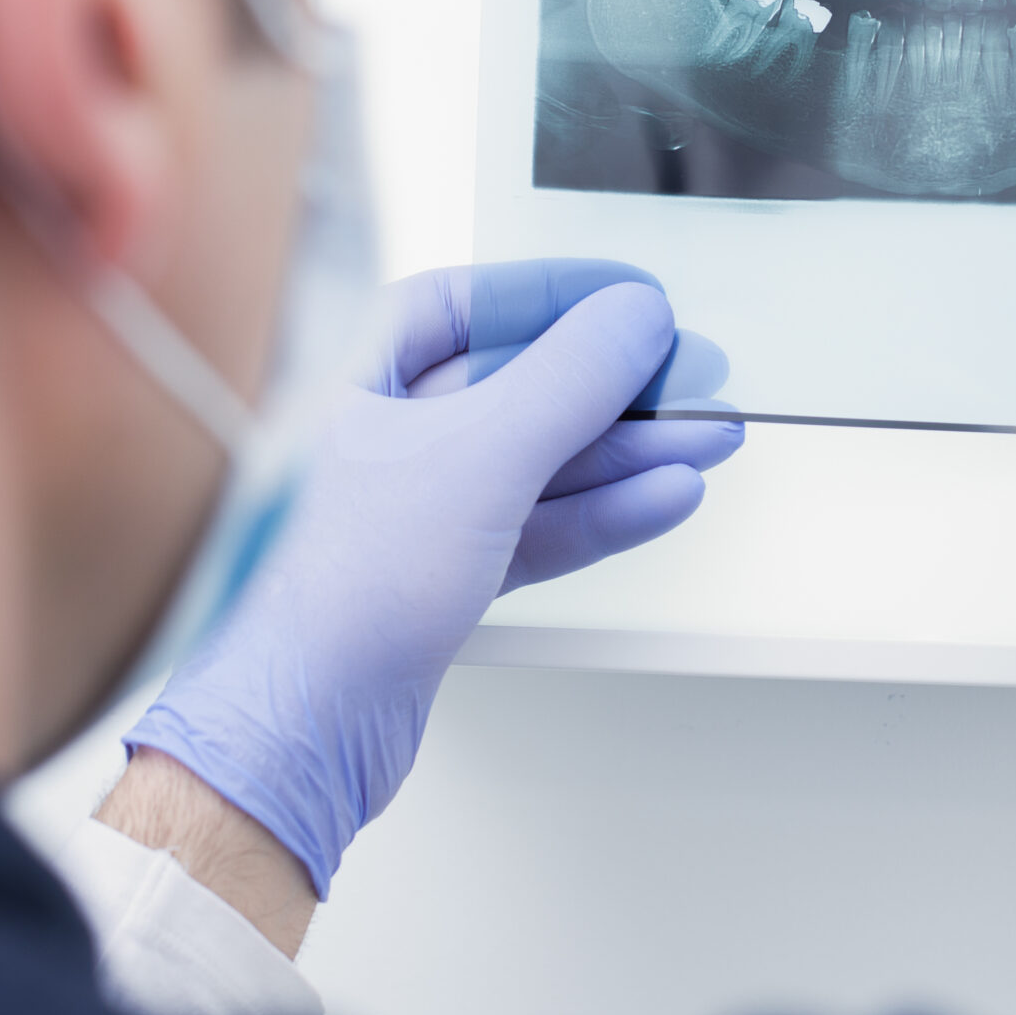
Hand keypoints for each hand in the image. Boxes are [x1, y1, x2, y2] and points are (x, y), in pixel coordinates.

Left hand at [122, 260, 742, 896]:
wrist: (309, 724)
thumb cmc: (344, 586)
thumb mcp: (479, 453)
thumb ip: (568, 379)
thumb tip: (633, 316)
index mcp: (359, 381)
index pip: (459, 303)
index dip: (545, 291)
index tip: (622, 293)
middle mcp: (384, 439)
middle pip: (516, 385)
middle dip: (611, 382)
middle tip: (689, 375)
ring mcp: (417, 514)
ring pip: (541, 462)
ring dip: (628, 450)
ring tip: (706, 436)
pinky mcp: (446, 580)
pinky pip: (542, 525)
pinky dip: (604, 512)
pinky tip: (663, 496)